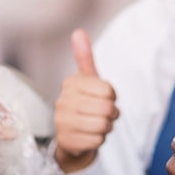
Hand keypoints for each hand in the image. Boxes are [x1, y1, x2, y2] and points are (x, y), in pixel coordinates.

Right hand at [53, 29, 119, 172]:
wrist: (71, 138)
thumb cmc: (84, 104)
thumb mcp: (87, 81)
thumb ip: (84, 58)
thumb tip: (78, 32)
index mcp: (71, 83)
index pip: (109, 91)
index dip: (112, 97)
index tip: (103, 99)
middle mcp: (62, 101)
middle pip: (107, 108)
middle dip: (111, 114)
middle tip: (102, 114)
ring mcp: (62, 122)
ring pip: (103, 125)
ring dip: (106, 128)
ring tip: (96, 125)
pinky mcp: (66, 142)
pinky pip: (97, 141)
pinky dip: (98, 141)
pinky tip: (89, 137)